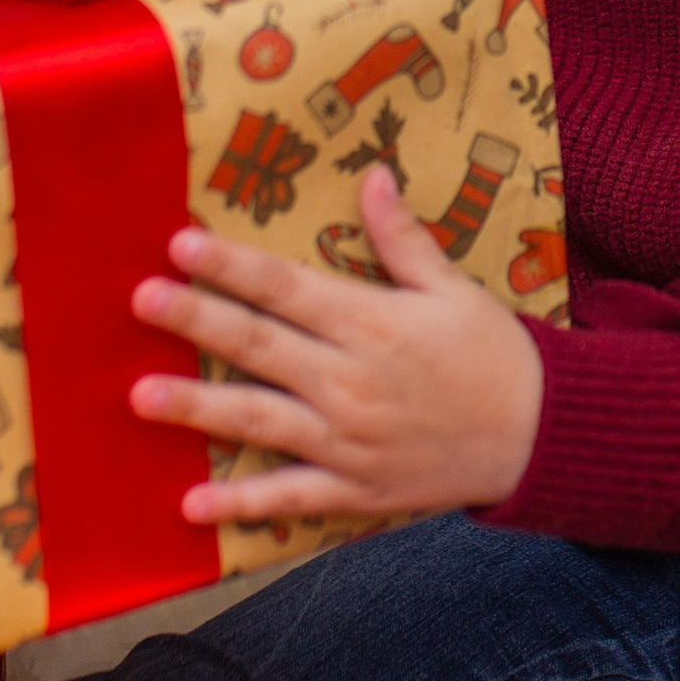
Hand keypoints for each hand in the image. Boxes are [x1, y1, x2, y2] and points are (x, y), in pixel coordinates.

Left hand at [129, 165, 544, 527]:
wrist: (539, 436)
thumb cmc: (493, 353)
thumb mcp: (453, 287)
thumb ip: (403, 238)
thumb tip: (372, 175)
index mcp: (372, 323)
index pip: (286, 287)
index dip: (231, 265)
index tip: (181, 243)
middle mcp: (350, 381)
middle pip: (258, 345)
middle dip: (196, 321)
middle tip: (141, 300)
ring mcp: (347, 440)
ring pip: (258, 420)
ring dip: (197, 408)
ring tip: (140, 397)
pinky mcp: (354, 489)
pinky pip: (288, 498)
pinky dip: (240, 505)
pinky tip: (191, 504)